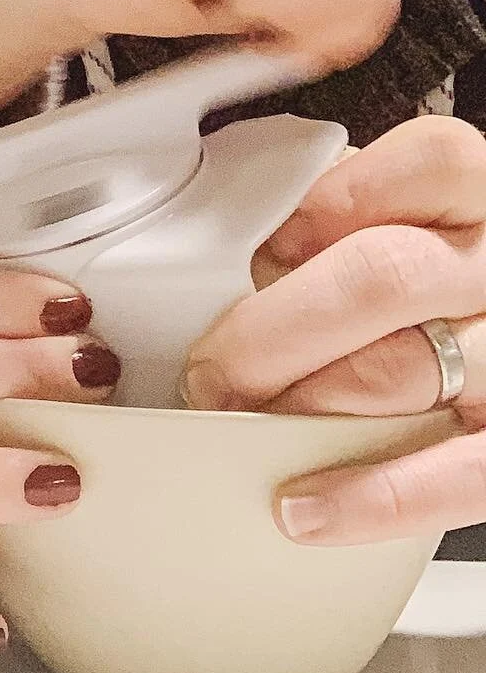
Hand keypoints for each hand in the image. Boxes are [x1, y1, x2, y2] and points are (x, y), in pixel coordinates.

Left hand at [182, 117, 485, 543]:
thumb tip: (239, 242)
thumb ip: (342, 210)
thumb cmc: (429, 275)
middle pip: (384, 278)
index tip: (265, 247)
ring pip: (401, 375)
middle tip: (213, 365)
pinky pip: (456, 477)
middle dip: (274, 329)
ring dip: (301, 405)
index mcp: (479, 195)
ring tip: (241, 422)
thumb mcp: (401, 215)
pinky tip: (303, 507)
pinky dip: (370, 498)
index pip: (424, 165)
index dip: (331, 203)